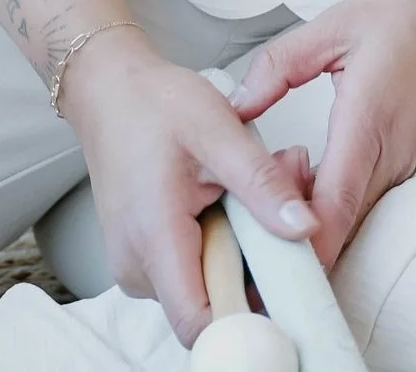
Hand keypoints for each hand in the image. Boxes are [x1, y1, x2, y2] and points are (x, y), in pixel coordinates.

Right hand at [58, 29, 319, 344]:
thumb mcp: (219, 130)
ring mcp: (137, 266)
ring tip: (249, 196)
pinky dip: (220, 246)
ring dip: (241, 254)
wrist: (109, 91)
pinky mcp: (143, 259)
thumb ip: (263, 182)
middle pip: (213, 306)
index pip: (200, 324)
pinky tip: (227, 203)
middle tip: (280, 211)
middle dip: (257, 269)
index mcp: (154, 237)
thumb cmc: (154, 105)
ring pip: (206, 289)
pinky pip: (192, 273)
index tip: (285, 297)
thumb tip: (305, 227)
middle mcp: (138, 266)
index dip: (247, 324)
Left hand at [227, 0, 415, 265]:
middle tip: (245, 211)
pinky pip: (372, 202)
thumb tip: (237, 106)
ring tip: (275, 182)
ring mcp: (409, 169)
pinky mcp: (415, 170)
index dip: (297, 244)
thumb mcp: (338, 23)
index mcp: (368, 121)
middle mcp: (393, 158)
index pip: (332, 209)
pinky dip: (339, 202)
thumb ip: (279, 65)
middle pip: (339, 227)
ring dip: (314, 216)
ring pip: (355, 218)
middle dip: (292, 234)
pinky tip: (310, 176)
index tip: (260, 257)